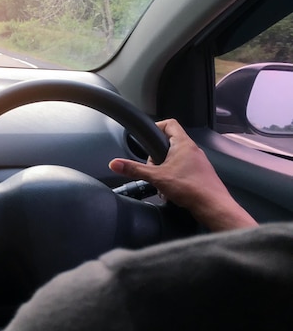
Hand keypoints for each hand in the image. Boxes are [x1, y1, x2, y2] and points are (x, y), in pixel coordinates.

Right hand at [108, 119, 256, 230]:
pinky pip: (183, 170)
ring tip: (161, 181)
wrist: (213, 206)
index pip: (169, 124)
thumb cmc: (191, 188)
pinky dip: (173, 177)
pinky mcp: (200, 175)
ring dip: (165, 168)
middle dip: (157, 155)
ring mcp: (198, 162)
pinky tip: (171, 191)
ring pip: (175, 159)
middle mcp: (192, 150)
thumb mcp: (156, 177)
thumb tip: (115, 164)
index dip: (156, 127)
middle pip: (169, 143)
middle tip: (152, 167)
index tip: (147, 137)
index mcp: (183, 144)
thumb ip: (134, 170)